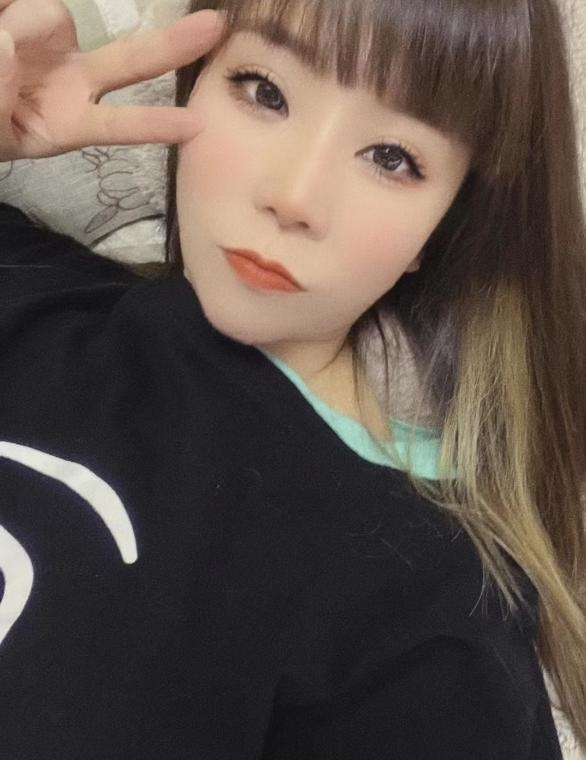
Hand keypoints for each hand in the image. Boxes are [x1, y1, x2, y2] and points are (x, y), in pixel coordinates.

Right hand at [0, 0, 224, 160]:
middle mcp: (72, 79)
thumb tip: (6, 46)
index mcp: (68, 121)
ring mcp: (54, 41)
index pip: (117, 125)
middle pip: (131, 60)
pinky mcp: (34, 11)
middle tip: (215, 26)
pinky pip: (23, 1)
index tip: (196, 126)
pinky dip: (5, 8)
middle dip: (173, 44)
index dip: (152, 124)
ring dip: (17, 23)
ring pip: (50, 16)